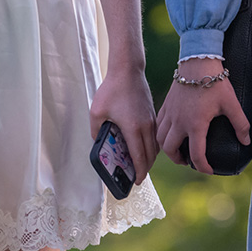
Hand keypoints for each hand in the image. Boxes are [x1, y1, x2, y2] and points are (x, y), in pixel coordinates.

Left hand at [90, 67, 157, 185]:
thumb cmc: (112, 89)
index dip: (139, 173)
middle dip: (145, 168)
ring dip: (149, 157)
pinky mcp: (153, 113)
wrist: (128, 69)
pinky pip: (155, 135)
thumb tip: (98, 142)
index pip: (140, 158)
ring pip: (155, 145)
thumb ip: (96, 131)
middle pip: (150, 155)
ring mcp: (151, 119)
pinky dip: (151, 145)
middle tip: (136, 175)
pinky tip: (142, 145)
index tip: (135, 181)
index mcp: (133, 129)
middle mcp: (146, 126)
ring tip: (139, 162)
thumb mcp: (97, 112)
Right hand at [156, 57, 250, 174]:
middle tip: (189, 161)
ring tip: (178, 149)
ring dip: (168, 148)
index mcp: (195, 124)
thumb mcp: (231, 103)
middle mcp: (179, 121)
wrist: (198, 60)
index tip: (209, 170)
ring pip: (160, 139)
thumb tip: (246, 140)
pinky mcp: (166, 104)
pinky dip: (161, 133)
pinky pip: (158, 125)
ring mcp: (170, 112)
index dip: (203, 167)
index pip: (196, 155)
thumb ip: (241, 124)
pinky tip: (170, 132)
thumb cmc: (215, 81)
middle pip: (171, 151)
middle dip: (179, 160)